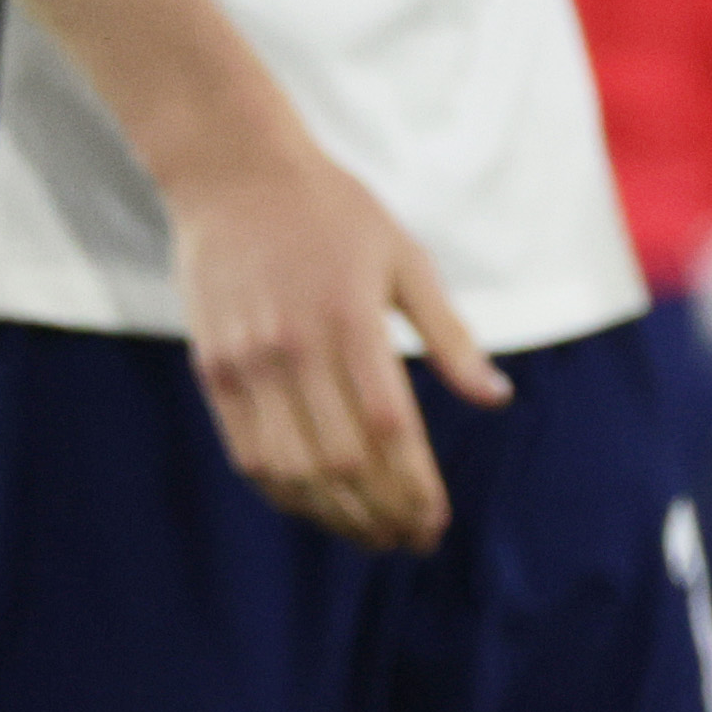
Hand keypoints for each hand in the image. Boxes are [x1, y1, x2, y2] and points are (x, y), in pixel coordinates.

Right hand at [164, 126, 513, 546]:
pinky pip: (248, 454)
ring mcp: (248, 363)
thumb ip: (449, 336)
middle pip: (342, 463)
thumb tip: (497, 398)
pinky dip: (285, 494)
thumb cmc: (335, 212)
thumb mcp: (406, 259)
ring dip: (335, 518)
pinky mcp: (214, 370)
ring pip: (291, 472)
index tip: (436, 522)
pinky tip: (318, 508)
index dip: (414, 487)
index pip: (389, 429)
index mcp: (352, 319)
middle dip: (383, 514)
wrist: (234, 172)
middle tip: (412, 539)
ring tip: (372, 536)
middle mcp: (295, 348)